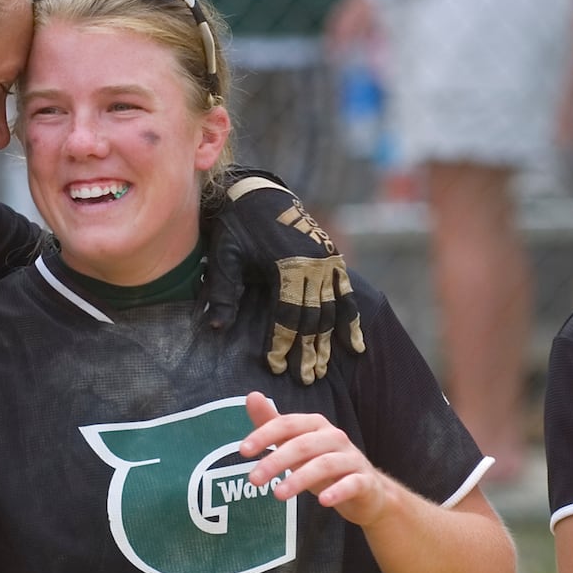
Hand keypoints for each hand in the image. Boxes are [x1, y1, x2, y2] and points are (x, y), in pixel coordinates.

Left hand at [202, 172, 364, 383]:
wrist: (258, 192)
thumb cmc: (237, 225)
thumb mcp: (225, 255)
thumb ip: (224, 291)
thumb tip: (216, 327)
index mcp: (286, 265)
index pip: (287, 314)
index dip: (282, 343)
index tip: (276, 367)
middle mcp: (312, 265)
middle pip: (313, 317)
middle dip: (308, 351)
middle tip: (306, 380)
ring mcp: (326, 261)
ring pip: (330, 310)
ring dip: (328, 342)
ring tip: (323, 369)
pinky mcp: (332, 257)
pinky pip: (345, 293)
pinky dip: (351, 319)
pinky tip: (356, 344)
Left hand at [240, 391, 391, 525]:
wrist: (367, 492)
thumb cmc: (324, 464)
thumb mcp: (296, 445)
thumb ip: (273, 424)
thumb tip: (251, 396)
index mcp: (316, 425)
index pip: (287, 423)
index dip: (264, 434)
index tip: (243, 450)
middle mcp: (335, 437)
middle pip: (303, 444)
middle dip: (276, 461)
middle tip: (253, 479)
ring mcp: (351, 459)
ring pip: (326, 464)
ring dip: (300, 479)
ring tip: (278, 494)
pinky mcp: (365, 481)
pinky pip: (352, 484)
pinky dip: (338, 491)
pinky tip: (322, 501)